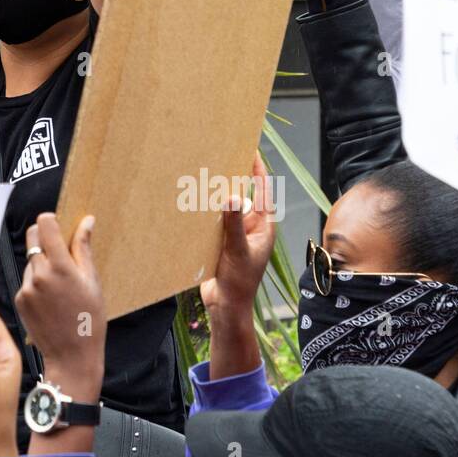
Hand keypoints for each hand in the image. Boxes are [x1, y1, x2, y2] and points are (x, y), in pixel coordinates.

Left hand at [15, 213, 104, 398]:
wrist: (72, 357)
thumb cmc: (88, 322)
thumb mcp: (93, 282)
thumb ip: (84, 248)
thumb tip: (86, 221)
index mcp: (60, 267)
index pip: (44, 224)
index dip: (52, 221)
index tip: (60, 227)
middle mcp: (39, 274)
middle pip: (33, 238)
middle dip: (45, 239)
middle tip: (62, 255)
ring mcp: (26, 287)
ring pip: (30, 260)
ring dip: (42, 263)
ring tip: (60, 286)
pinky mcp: (19, 299)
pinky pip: (26, 279)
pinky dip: (36, 282)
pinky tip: (50, 299)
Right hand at [199, 153, 275, 317]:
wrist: (226, 307)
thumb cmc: (238, 283)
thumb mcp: (237, 250)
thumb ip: (234, 224)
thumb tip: (232, 196)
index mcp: (262, 227)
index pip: (263, 191)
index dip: (258, 170)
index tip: (251, 149)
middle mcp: (251, 227)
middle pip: (245, 194)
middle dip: (237, 175)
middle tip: (225, 153)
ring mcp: (236, 234)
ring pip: (229, 206)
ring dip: (220, 192)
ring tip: (208, 172)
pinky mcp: (222, 242)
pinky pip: (216, 220)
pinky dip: (208, 209)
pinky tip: (194, 201)